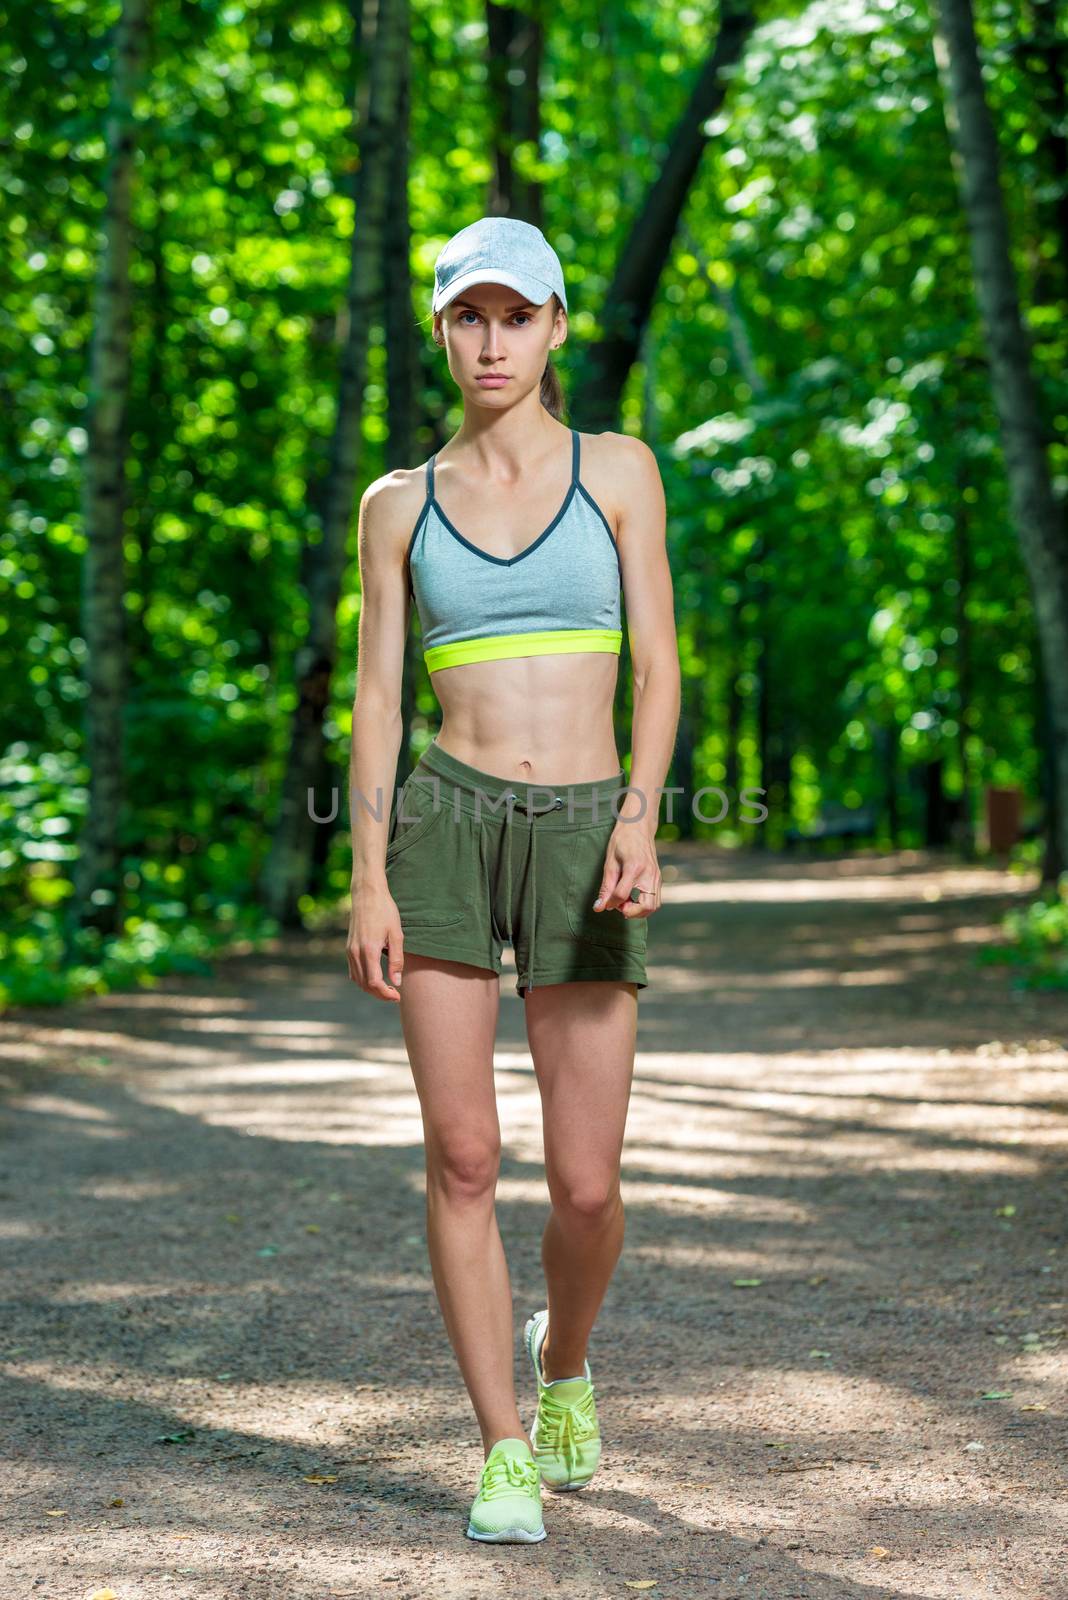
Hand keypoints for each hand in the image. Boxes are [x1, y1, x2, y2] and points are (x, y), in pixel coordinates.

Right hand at [347, 885, 404, 1001]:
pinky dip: (362, 980)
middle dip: (379, 994)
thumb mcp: (396, 934)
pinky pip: (353, 971)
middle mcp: (355, 952)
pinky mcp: (348, 947)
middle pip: (364, 984)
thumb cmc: (385, 911)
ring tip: (387, 988)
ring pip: (357, 980)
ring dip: (371, 988)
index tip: (397, 996)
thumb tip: (397, 982)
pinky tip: (375, 978)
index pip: (374, 982)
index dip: (385, 993)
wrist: (367, 894)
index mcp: (369, 950)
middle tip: (395, 995)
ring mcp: (350, 950)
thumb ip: (396, 959)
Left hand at [592, 824, 661, 919]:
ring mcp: (657, 877)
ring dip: (639, 911)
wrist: (639, 827)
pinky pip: (656, 900)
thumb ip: (606, 887)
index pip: (622, 894)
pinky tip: (632, 899)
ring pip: (654, 907)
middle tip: (619, 907)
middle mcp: (649, 874)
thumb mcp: (610, 862)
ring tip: (625, 904)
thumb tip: (599, 907)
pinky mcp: (658, 879)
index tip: (604, 903)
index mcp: (634, 867)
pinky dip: (644, 906)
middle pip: (646, 906)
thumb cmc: (622, 841)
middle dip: (631, 912)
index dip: (610, 903)